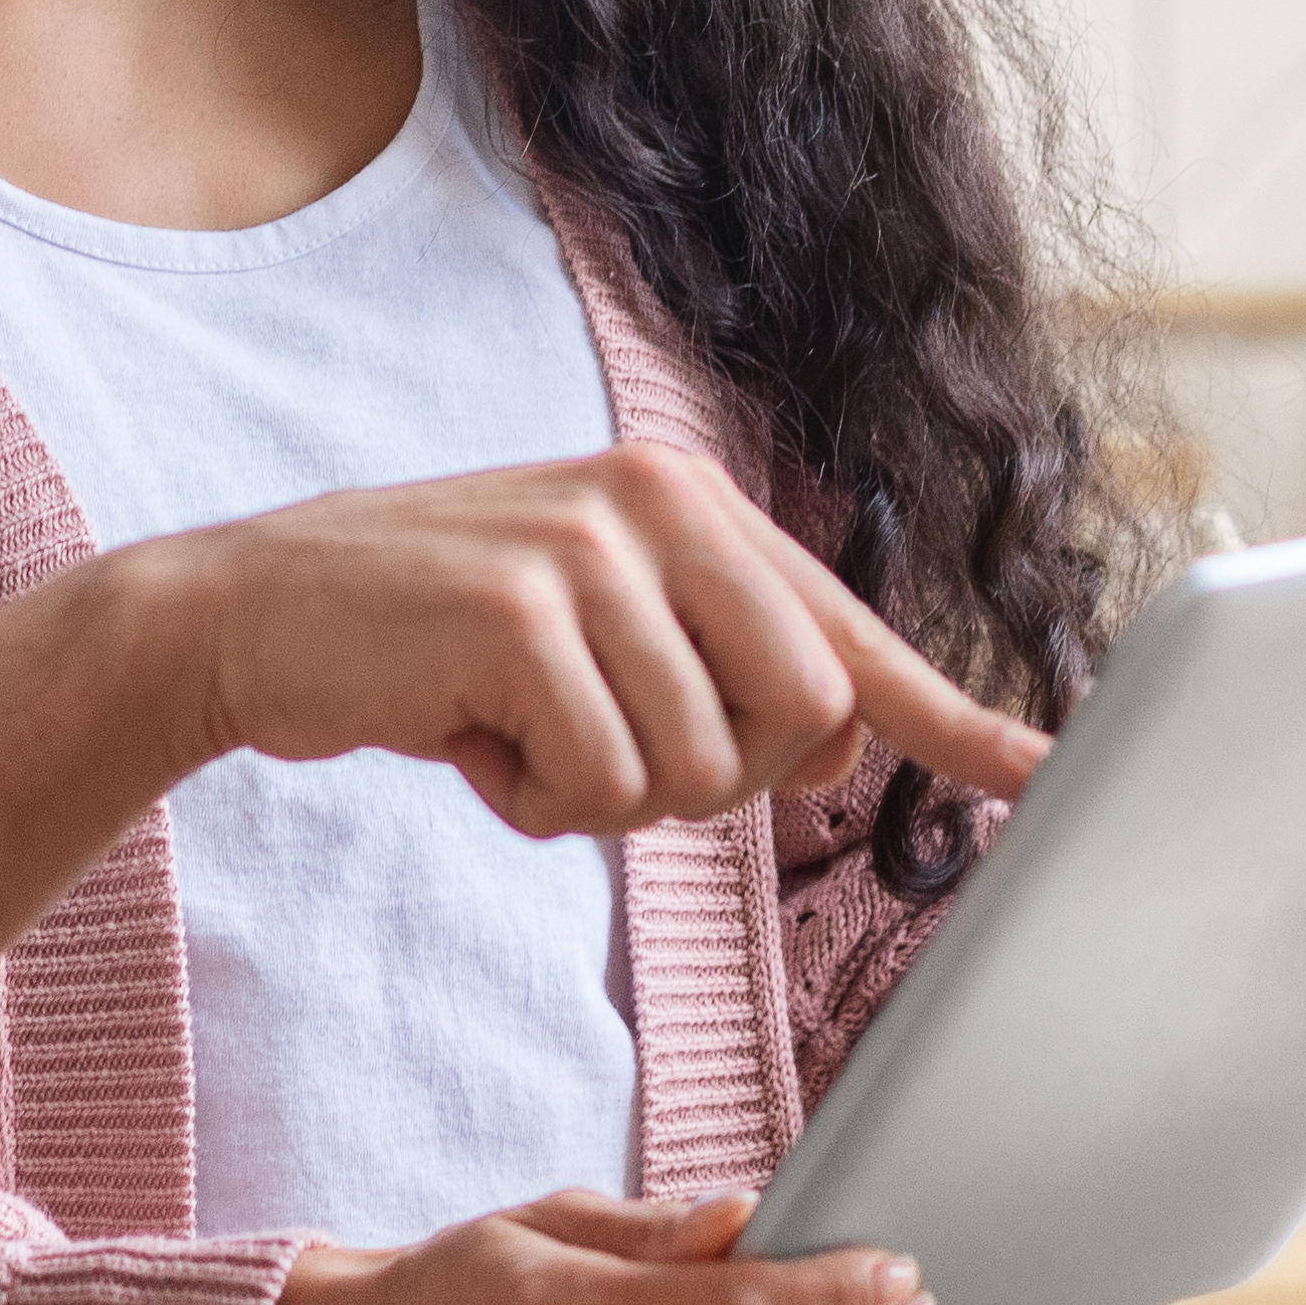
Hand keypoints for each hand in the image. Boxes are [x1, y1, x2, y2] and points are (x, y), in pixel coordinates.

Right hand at [149, 447, 1056, 840]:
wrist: (256, 613)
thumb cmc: (441, 644)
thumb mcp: (599, 629)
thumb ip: (725, 667)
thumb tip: (853, 743)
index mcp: (695, 504)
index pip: (857, 630)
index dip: (959, 716)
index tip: (1048, 772)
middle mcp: (660, 504)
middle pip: (804, 717)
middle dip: (715, 782)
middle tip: (602, 750)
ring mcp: (589, 551)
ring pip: (700, 768)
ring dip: (605, 797)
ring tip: (518, 733)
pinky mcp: (518, 615)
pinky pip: (602, 781)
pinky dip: (539, 800)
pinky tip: (473, 740)